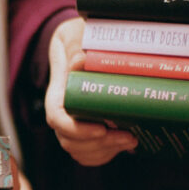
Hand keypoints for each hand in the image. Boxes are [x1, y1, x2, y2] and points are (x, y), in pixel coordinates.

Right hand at [44, 17, 137, 165]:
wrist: (77, 44)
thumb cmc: (76, 38)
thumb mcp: (74, 34)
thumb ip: (76, 45)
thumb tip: (80, 62)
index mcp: (57, 92)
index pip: (57, 118)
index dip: (76, 130)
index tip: (101, 129)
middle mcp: (62, 112)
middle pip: (69, 140)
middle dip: (99, 144)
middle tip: (128, 135)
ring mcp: (72, 124)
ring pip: (79, 150)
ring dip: (105, 151)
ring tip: (131, 139)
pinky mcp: (84, 131)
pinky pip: (89, 154)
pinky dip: (105, 155)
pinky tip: (124, 145)